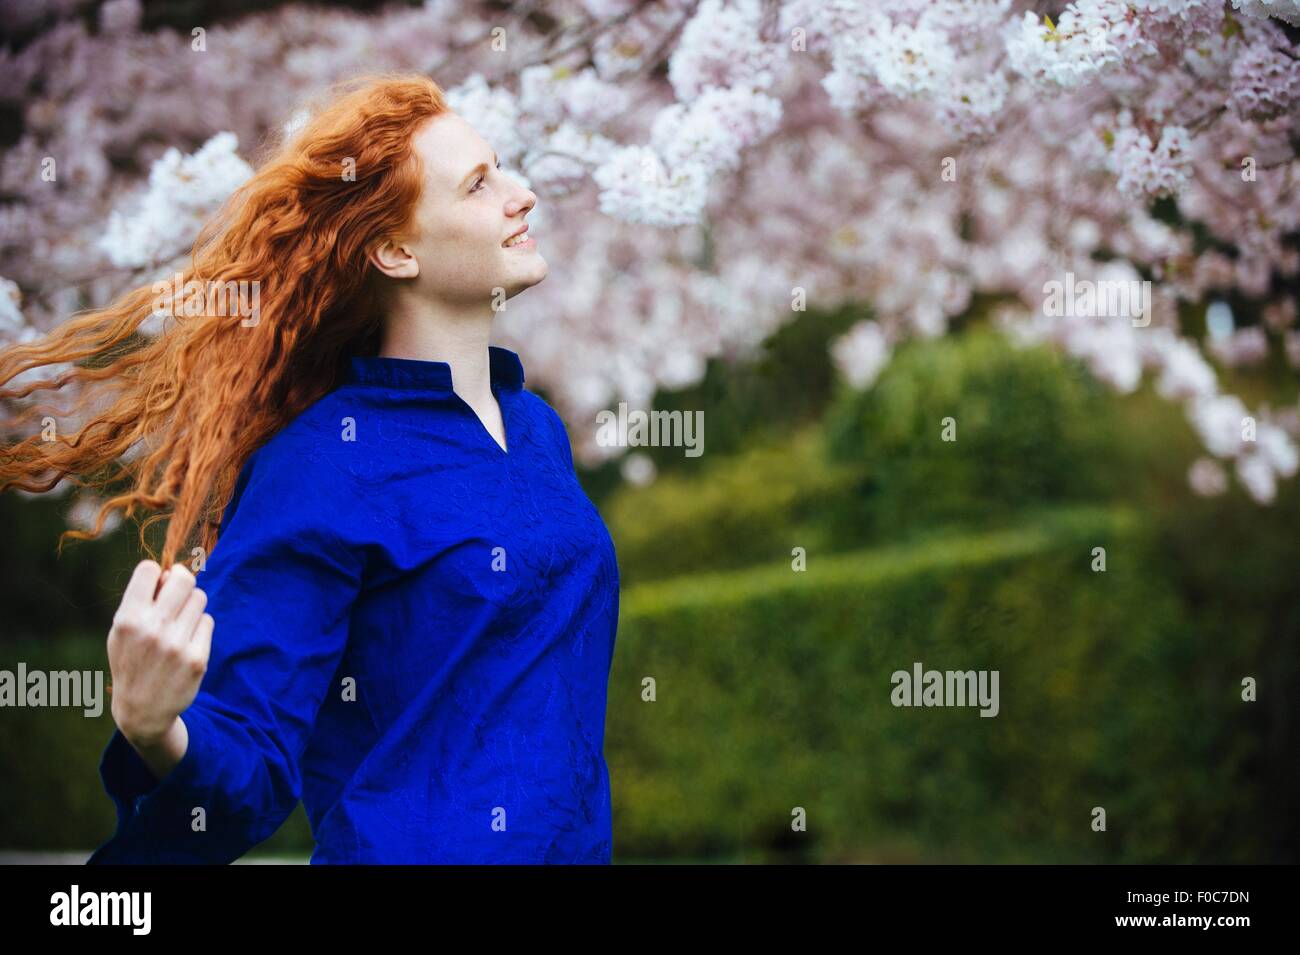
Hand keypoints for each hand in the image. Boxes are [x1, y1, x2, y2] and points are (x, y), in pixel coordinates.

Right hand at [107, 560, 213, 745]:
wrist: (142, 711)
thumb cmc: (131, 661)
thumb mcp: (121, 632)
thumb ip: (141, 601)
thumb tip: (171, 572)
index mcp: (127, 620)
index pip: (149, 570)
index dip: (156, 574)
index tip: (156, 586)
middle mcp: (153, 630)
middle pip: (183, 579)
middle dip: (182, 581)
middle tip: (177, 593)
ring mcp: (177, 644)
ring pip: (199, 598)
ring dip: (191, 604)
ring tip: (178, 622)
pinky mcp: (197, 658)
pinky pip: (207, 621)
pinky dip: (198, 626)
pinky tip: (185, 641)